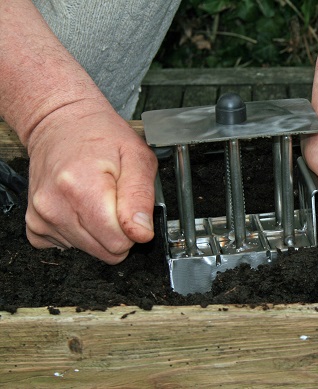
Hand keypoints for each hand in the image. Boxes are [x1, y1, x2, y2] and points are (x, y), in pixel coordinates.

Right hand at [25, 101, 156, 263]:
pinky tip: (80, 206)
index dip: (133, 229)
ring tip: (96, 198)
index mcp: (82, 189)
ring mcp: (41, 217)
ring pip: (88, 251)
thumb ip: (141, 198)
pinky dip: (79, 232)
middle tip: (115, 200)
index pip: (118, 243)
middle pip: (104, 252)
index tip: (129, 207)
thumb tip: (141, 234)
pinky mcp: (34, 225)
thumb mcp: (137, 157)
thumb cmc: (100, 136)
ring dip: (98, 230)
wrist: (60, 122)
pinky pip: (67, 247)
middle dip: (117, 231)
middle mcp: (55, 206)